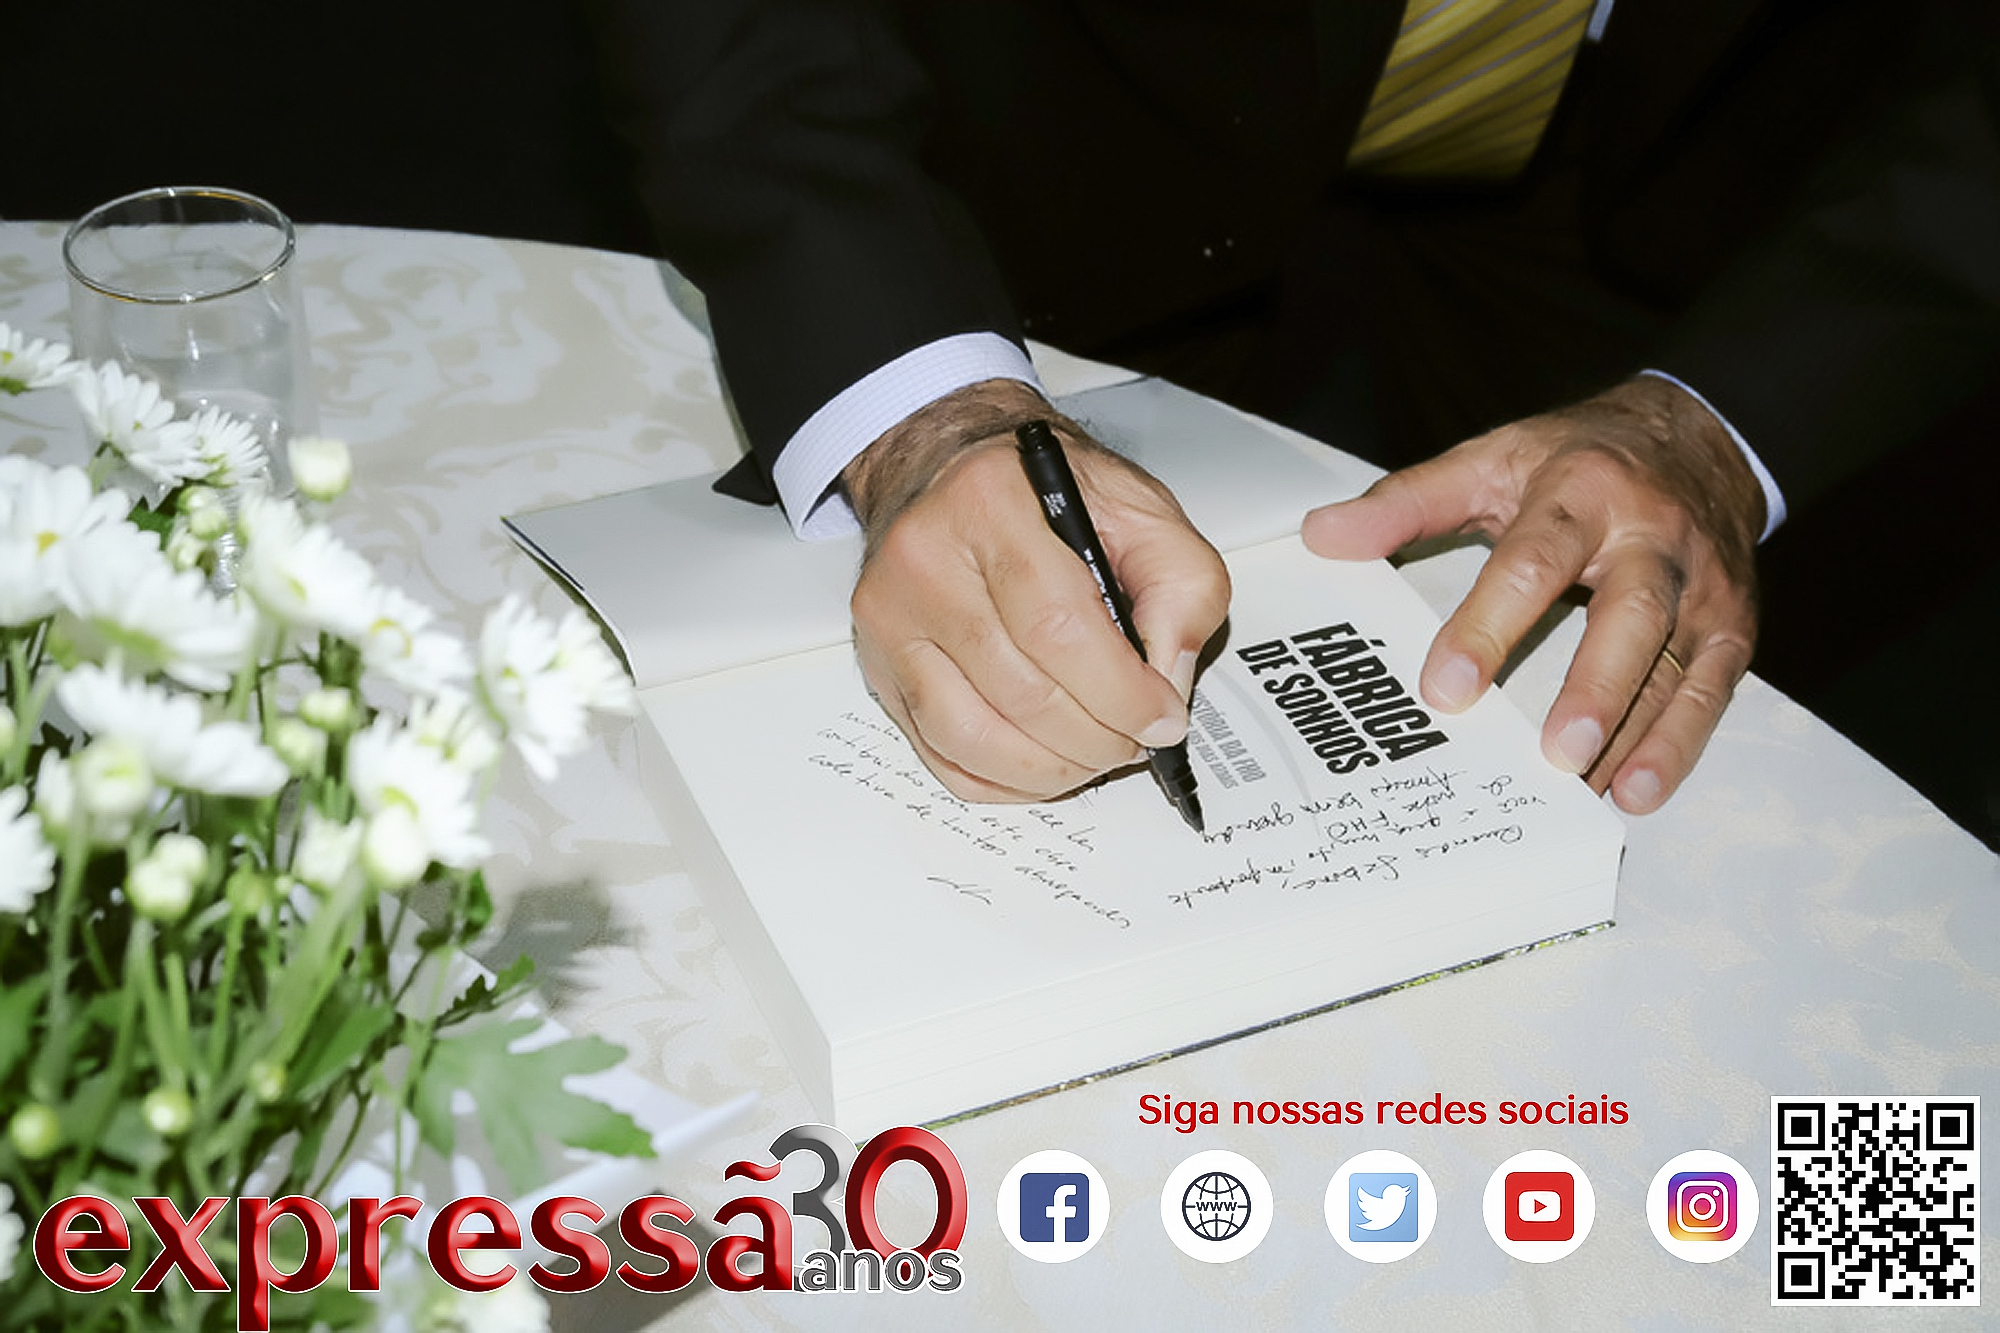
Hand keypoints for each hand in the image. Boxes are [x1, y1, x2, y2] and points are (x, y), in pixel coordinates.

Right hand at [844, 380, 1229, 800]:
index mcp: (993, 503)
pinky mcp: (877, 661)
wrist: (948, 465)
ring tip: (1093, 756)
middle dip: (1094, 740)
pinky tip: (1042, 764)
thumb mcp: (1140, 507)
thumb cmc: (1042, 490)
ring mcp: (890, 615)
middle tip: (1135, 741)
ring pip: (971, 735)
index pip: (1057, 627)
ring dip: (1049, 770)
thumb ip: (1182, 587)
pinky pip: (938, 751)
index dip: (1119, 692)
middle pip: (1018, 691)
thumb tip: (1167, 685)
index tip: (1162, 718)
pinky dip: (999, 779)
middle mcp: (925, 558)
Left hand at [1301, 376, 1762, 813]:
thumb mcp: (1491, 460)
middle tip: (1554, 753)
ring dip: (1636, 732)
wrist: (1699, 439)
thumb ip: (1406, 502)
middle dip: (1594, 685)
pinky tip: (1636, 789)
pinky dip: (1677, 744)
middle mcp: (1652, 538)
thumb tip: (1321, 535)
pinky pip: (1710, 689)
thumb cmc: (1579, 460)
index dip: (1489, 625)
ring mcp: (1700, 585)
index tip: (1445, 688)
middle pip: (1630, 614)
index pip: (1534, 561)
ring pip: (1676, 663)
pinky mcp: (1732, 625)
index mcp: (1582, 493)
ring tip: (1591, 788)